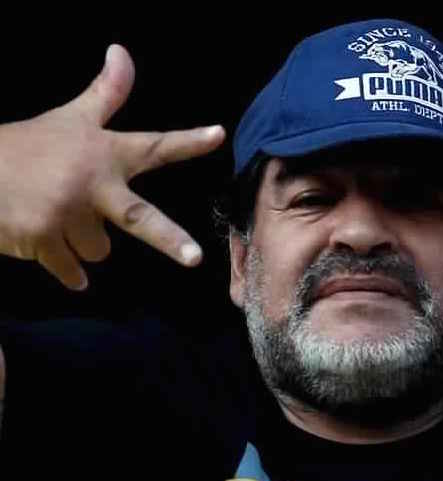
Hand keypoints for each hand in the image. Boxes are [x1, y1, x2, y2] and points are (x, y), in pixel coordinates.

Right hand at [0, 44, 225, 290]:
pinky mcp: (42, 239)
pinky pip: (73, 271)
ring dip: (84, 240)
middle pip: (141, 219)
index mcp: (104, 153)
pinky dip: (66, 269)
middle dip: (170, 240)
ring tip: (57, 215)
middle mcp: (90, 182)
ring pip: (100, 250)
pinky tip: (48, 248)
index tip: (218, 135)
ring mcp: (65, 212)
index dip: (188, 143)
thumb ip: (106, 95)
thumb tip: (122, 50)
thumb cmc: (27, 146)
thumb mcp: (70, 118)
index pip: (153, 146)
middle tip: (195, 259)